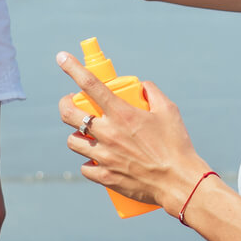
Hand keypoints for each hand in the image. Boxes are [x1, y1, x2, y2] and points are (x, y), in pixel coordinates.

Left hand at [56, 51, 209, 215]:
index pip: (90, 84)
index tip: (61, 57)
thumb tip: (141, 86)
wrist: (178, 182)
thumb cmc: (176, 145)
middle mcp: (108, 133)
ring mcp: (104, 156)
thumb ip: (152, 93)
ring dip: (77, 135)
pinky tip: (96, 159)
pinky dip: (88, 162)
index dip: (73, 68)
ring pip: (73, 141)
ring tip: (87, 134)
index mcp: (122, 114)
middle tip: (71, 103)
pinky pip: (85, 167)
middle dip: (64, 104)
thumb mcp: (169, 111)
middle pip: (69, 114)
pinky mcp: (105, 176)